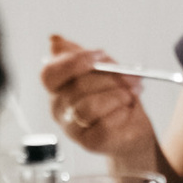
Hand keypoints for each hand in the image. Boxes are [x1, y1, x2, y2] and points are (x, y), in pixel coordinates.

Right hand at [42, 31, 164, 176]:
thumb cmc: (113, 94)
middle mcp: (59, 107)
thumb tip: (54, 39)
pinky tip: (126, 111)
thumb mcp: (99, 67)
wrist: (131, 125)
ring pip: (90, 107)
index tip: (100, 56)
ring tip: (129, 95)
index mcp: (57, 86)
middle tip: (132, 77)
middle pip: (78, 87)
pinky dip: (120, 114)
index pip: (50, 73)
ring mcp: (71, 127)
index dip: (75, 62)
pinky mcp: (88, 142)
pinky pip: (103, 126)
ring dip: (116, 97)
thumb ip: (79, 54)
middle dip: (111, 79)